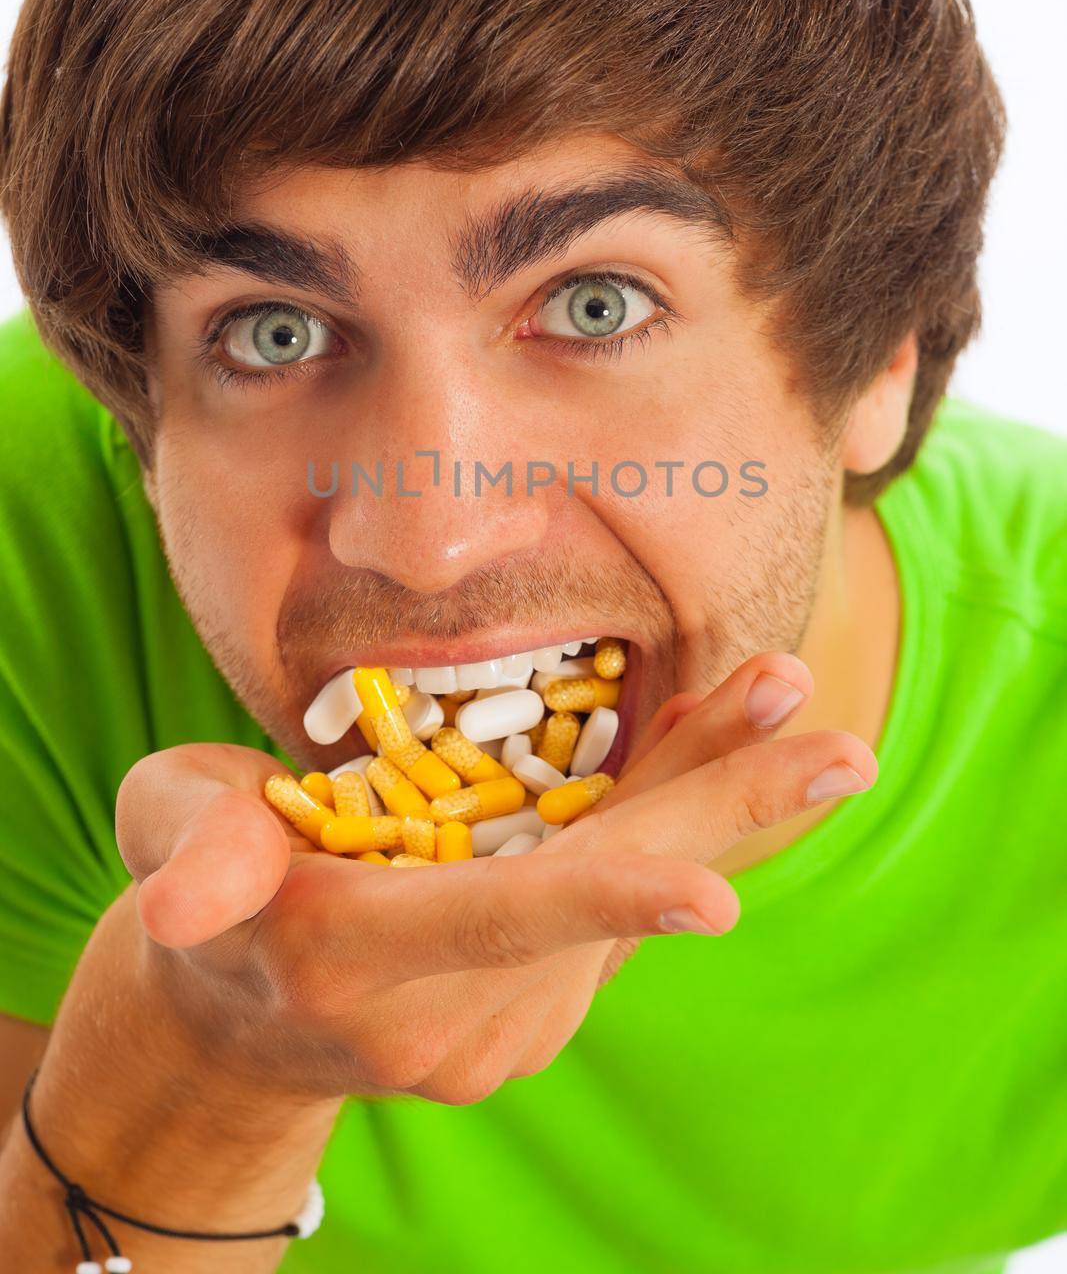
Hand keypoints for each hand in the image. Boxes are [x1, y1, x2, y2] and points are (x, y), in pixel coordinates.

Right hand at [115, 651, 875, 1104]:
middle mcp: (446, 1009)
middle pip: (602, 905)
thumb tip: (185, 907)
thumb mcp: (165, 837)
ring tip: (781, 700)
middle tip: (838, 749)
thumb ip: (190, 858)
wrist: (242, 1016)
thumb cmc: (204, 893)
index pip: (490, 924)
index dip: (601, 897)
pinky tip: (713, 746)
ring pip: (623, 891)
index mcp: (352, 954)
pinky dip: (666, 824)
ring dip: (706, 797)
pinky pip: (614, 904)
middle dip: (723, 820)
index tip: (715, 890)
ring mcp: (501, 1025)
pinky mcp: (535, 1010)